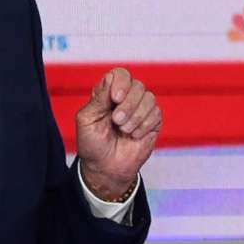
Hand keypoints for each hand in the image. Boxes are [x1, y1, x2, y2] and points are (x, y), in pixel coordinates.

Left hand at [77, 67, 160, 199]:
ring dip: (136, 116)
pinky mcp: (152, 123)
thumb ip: (98, 99)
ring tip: (124, 130)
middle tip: (117, 121)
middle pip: (137, 86)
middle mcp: (125, 98)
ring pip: (149, 98)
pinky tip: (134, 136)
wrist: (105, 168)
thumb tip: (110, 78)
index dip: (121, 83)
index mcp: (107, 94)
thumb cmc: (92, 144)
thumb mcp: (87, 120)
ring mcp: (140, 110)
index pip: (120, 75)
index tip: (115, 99)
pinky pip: (156, 114)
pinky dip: (144, 126)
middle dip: (128, 104)